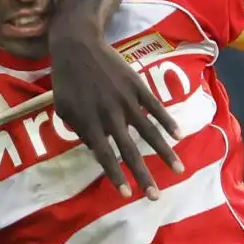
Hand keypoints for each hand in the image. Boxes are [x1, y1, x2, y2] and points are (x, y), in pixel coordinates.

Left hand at [48, 29, 182, 199]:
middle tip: (155, 196)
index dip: (116, 175)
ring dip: (164, 153)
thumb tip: (96, 149)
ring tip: (178, 170)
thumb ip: (80, 130)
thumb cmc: (67, 80)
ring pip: (149, 132)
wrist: (78, 46)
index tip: (128, 194)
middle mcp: (110, 114)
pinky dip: (167, 121)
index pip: (105, 155)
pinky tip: (178, 135)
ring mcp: (126, 99)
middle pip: (129, 150)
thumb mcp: (64, 109)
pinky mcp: (137, 85)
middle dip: (143, 176)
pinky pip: (155, 107)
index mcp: (90, 122)